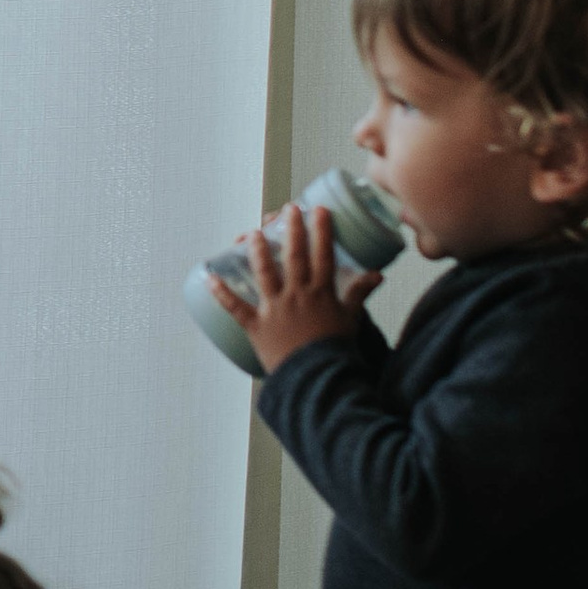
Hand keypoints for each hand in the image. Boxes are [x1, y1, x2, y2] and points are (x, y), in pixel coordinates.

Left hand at [210, 205, 364, 376]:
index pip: (323, 255)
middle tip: (289, 209)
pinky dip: (221, 293)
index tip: (318, 210)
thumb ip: (360, 294)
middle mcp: (298, 296)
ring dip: (257, 250)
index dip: (321, 231)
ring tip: (251, 232)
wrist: (318, 379)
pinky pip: (236, 307)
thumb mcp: (351, 319)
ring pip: (264, 273)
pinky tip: (208, 277)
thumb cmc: (336, 350)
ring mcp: (276, 309)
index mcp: (321, 293)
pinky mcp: (257, 326)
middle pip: (294, 256)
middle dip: (292, 229)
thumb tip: (378, 274)